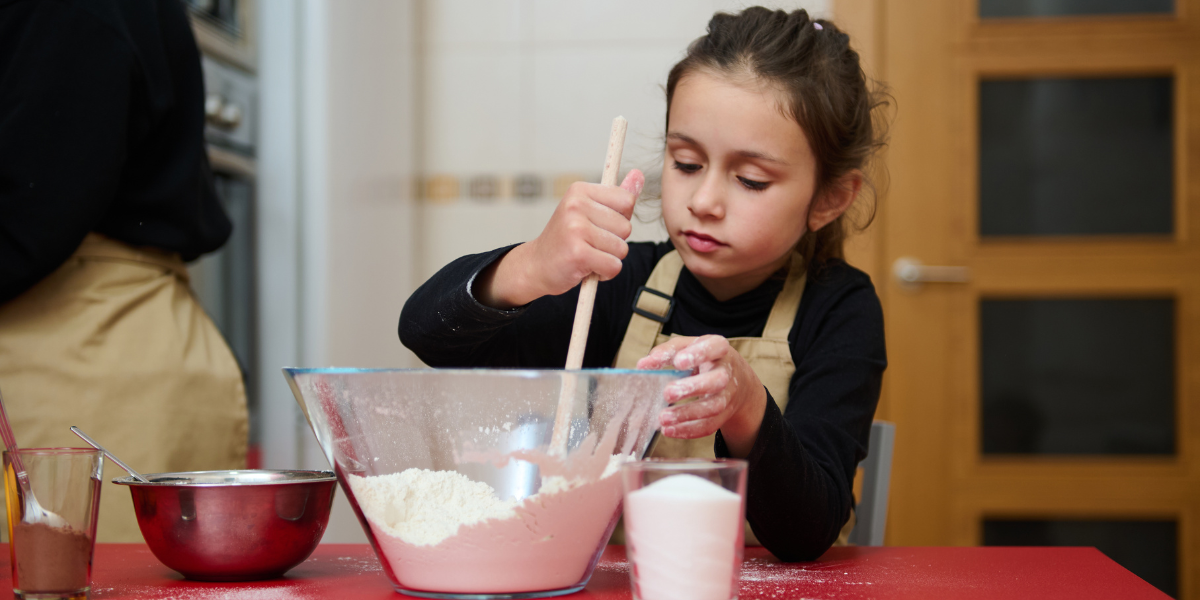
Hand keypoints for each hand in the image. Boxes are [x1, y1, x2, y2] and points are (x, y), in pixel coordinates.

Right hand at [476, 170, 644, 308]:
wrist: (537, 265)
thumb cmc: (568, 238)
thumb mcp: (589, 212)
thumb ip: (616, 197)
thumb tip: (639, 175)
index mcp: (580, 190)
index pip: (626, 200)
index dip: (619, 219)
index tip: (598, 225)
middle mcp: (576, 205)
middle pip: (626, 227)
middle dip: (614, 242)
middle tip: (589, 244)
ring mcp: (576, 229)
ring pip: (621, 248)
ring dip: (609, 258)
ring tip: (587, 255)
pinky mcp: (578, 253)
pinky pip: (613, 266)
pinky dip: (604, 273)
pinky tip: (586, 267)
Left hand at [636, 335, 766, 456]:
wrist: (735, 379)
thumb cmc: (705, 359)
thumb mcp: (689, 347)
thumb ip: (667, 352)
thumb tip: (643, 365)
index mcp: (719, 349)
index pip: (715, 347)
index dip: (698, 354)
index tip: (678, 362)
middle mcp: (727, 372)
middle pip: (716, 380)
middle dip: (692, 388)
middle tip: (667, 393)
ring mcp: (728, 395)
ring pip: (713, 407)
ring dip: (687, 414)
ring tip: (663, 418)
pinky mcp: (725, 415)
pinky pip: (710, 425)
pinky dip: (689, 430)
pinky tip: (670, 430)